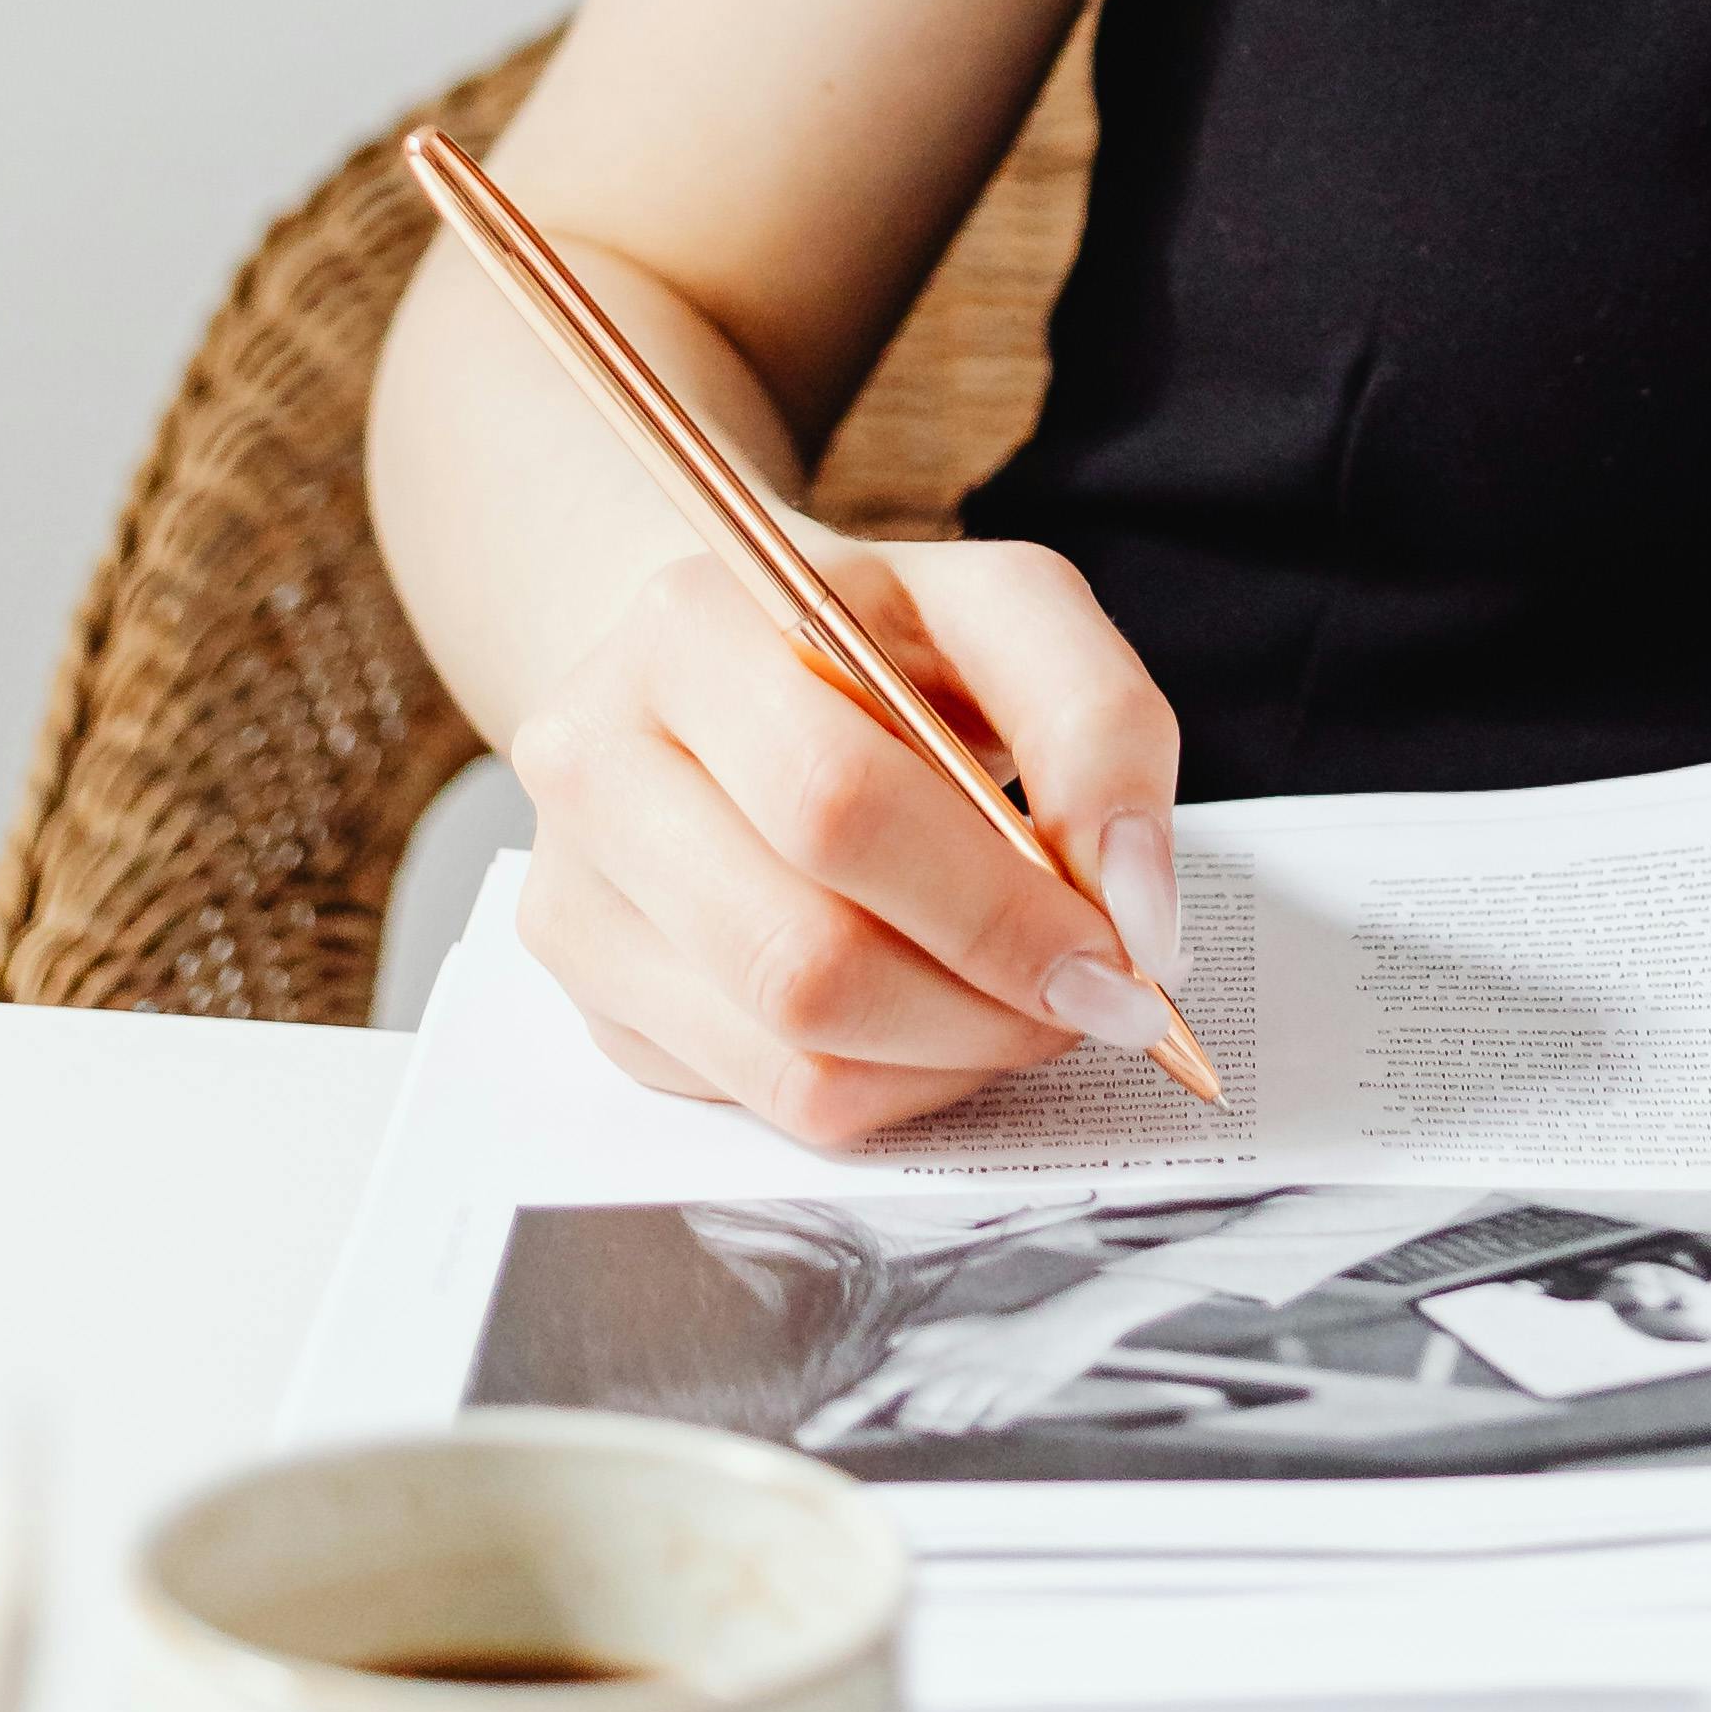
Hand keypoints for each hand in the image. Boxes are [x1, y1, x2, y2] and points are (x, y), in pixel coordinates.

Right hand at [509, 525, 1186, 1151]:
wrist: (730, 667)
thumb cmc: (879, 640)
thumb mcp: (1004, 611)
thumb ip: (1099, 725)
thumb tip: (1135, 914)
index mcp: (687, 629)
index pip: (840, 804)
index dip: (1001, 905)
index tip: (1129, 952)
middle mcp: (594, 765)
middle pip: (805, 956)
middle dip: (990, 998)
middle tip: (1098, 997)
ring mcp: (575, 899)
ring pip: (790, 1052)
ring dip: (955, 1054)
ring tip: (1031, 1003)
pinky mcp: (595, 1003)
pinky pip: (769, 1100)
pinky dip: (897, 1085)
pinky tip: (945, 1020)